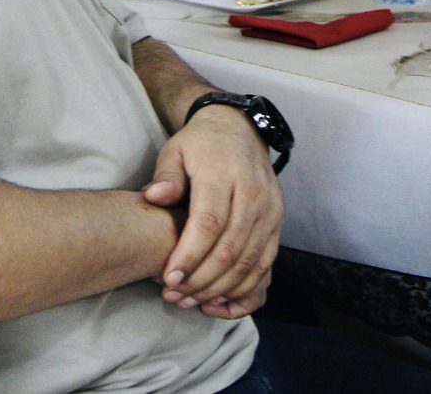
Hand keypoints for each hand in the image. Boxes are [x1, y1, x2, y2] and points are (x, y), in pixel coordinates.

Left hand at [144, 105, 281, 312]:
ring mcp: (270, 209)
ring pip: (249, 261)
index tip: (168, 279)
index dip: (190, 256)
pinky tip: (219, 298)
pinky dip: (244, 286)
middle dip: (201, 280)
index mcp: (224, 175)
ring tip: (191, 300)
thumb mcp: (175, 151)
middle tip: (174, 295)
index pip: (209, 224)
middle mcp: (252, 194)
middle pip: (230, 249)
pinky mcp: (277, 221)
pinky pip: (265, 262)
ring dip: (220, 288)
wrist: (239, 130)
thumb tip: (153, 196)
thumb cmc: (199, 145)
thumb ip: (166, 176)